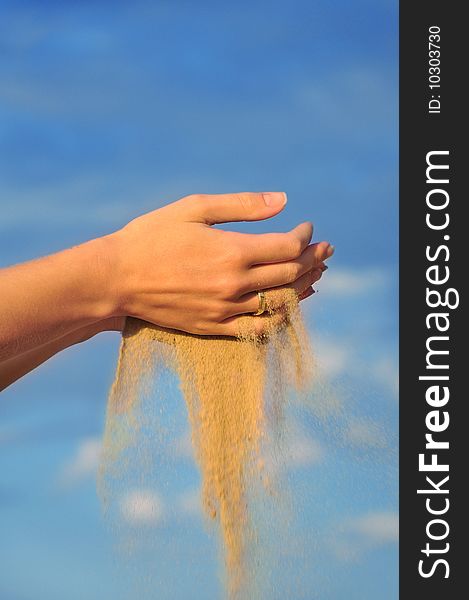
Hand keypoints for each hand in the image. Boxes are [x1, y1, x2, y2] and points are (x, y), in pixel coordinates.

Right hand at [106, 192, 331, 335]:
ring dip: (305, 287)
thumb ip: (242, 205)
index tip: (307, 228)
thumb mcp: (194, 208)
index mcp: (232, 252)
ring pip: (281, 302)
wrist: (116, 278)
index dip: (305, 237)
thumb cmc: (151, 236)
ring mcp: (225, 310)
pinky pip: (259, 329)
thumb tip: (284, 201)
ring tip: (317, 274)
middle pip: (291, 274)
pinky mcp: (214, 327)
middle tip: (326, 250)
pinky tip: (289, 307)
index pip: (287, 247)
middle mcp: (234, 284)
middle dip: (314, 259)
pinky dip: (280, 318)